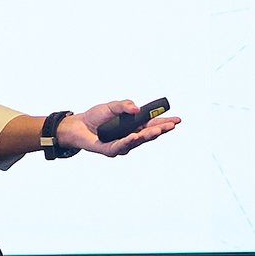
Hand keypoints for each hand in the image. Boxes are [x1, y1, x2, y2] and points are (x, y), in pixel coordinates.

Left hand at [59, 99, 181, 157]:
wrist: (77, 125)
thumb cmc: (95, 117)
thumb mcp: (111, 106)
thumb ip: (124, 105)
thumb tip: (137, 108)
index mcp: (133, 126)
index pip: (152, 125)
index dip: (164, 123)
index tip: (177, 120)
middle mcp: (130, 137)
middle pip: (148, 134)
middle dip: (161, 130)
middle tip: (171, 125)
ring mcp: (122, 145)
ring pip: (138, 141)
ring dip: (148, 136)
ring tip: (158, 130)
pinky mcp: (110, 150)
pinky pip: (121, 146)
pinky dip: (128, 141)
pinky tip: (135, 136)